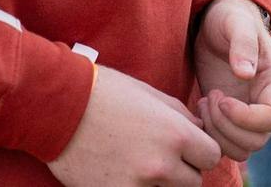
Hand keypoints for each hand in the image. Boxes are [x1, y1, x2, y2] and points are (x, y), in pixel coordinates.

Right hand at [46, 62, 220, 185]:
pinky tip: (123, 173)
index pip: (212, 157)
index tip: (188, 146)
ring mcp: (136, 185)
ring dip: (160, 182)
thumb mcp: (151, 95)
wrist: (58, 108)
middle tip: (162, 156)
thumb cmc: (105, 92)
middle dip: (183, 169)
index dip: (201, 150)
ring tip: (140, 163)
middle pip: (194, 182)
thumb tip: (199, 130)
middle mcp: (161, 164)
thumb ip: (180, 116)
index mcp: (175, 134)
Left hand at [191, 0, 270, 162]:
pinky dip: (211, 135)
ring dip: (218, 133)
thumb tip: (246, 74)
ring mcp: (251, 113)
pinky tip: (200, 107)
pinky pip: (227, 144)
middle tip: (209, 98)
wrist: (216, 23)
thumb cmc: (229, 17)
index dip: (244, 117)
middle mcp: (269, 102)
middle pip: (257, 139)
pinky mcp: (233, 119)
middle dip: (227, 126)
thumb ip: (242, 44)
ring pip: (243, 148)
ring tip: (204, 102)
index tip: (219, 97)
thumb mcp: (235, 23)